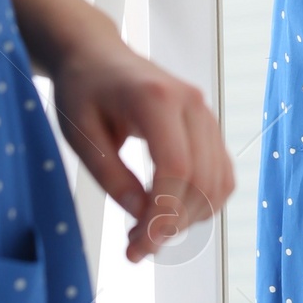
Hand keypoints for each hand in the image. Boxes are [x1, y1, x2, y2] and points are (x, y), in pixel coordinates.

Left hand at [49, 33, 235, 264]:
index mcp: (157, 98)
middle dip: (172, 224)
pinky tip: (169, 212)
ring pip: (217, 182)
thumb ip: (111, 176)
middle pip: (201, 180)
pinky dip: (202, 202)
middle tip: (135, 247)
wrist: (97, 55)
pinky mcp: (208, 126)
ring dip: (188, 219)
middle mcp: (191, 103)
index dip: (162, 214)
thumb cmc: (83, 89)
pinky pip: (221, 174)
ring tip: (147, 231)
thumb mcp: (81, 134)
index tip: (138, 247)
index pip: (176, 167)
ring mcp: (205, 113)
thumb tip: (142, 215)